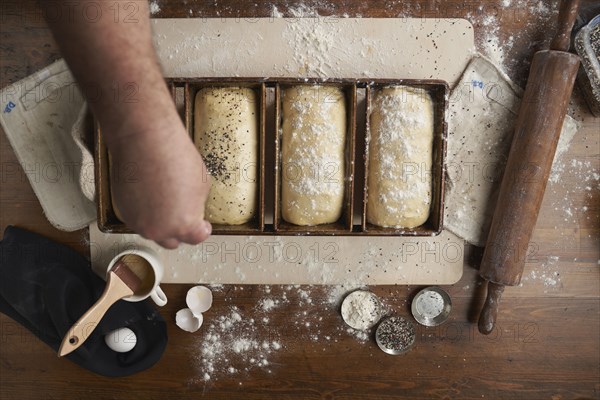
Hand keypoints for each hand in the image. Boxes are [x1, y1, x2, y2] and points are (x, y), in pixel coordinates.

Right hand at [108, 113, 211, 248]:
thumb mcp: (202, 184)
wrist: (145, 142)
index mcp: (185, 225)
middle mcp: (161, 229)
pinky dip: (145, 212)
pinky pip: (138, 219)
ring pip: (153, 230)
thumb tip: (192, 209)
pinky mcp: (124, 212)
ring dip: (160, 221)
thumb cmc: (174, 158)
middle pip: (172, 240)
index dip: (201, 229)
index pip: (196, 238)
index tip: (202, 225)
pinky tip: (150, 195)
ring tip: (164, 199)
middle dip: (179, 230)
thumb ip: (196, 205)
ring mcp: (140, 223)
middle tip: (182, 214)